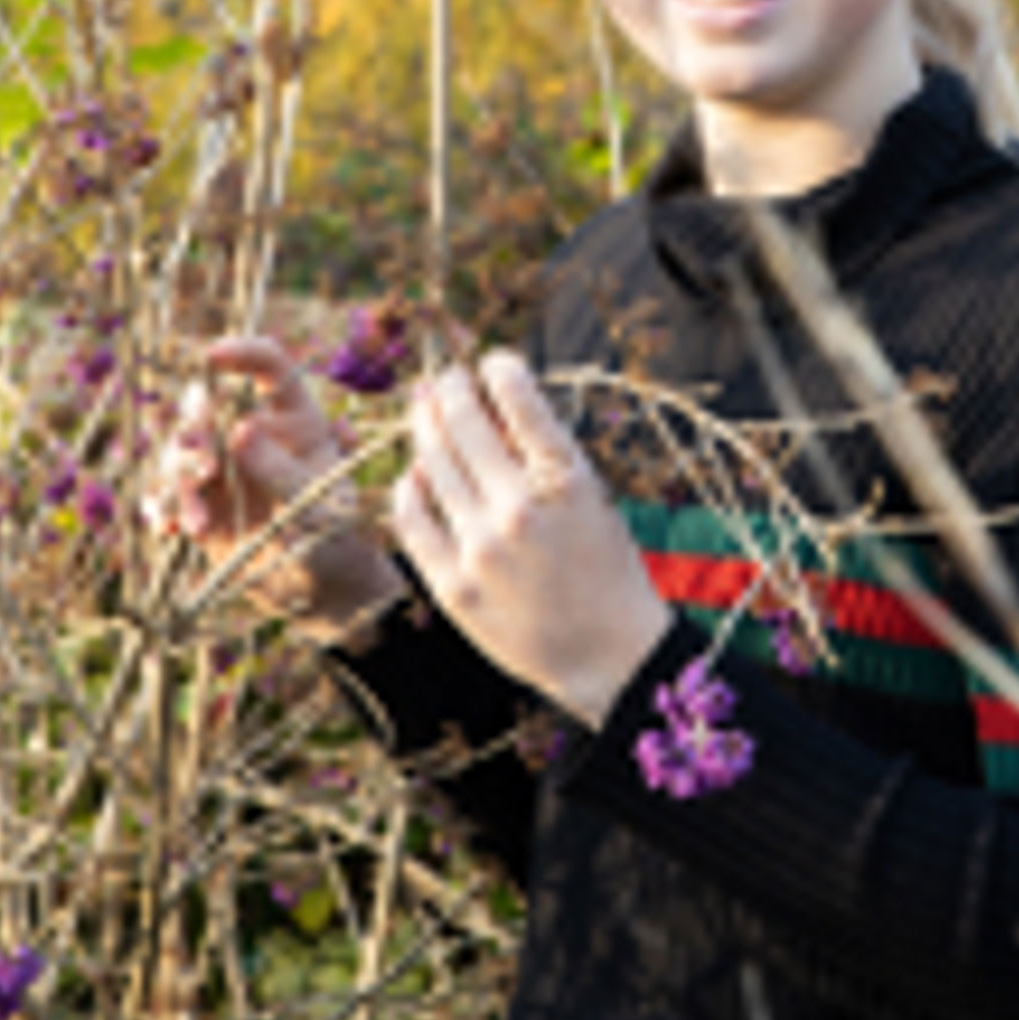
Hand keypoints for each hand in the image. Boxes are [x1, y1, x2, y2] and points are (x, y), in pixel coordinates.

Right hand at [145, 335, 402, 635]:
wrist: (315, 590)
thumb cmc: (333, 539)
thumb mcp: (317, 507)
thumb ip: (279, 469)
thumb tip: (239, 427)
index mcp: (294, 419)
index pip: (269, 367)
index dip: (241, 353)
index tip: (211, 356)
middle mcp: (251, 433)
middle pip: (205, 406)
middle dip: (194, 429)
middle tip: (205, 467)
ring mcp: (221, 467)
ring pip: (178, 449)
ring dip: (178, 479)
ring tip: (195, 523)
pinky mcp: (198, 500)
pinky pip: (164, 490)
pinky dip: (159, 505)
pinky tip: (166, 528)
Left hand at [394, 350, 670, 727]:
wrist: (609, 657)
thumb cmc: (606, 569)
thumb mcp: (593, 497)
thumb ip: (545, 452)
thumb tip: (491, 399)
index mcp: (565, 481)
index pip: (519, 398)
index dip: (498, 368)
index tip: (492, 362)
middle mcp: (519, 509)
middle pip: (463, 423)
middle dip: (451, 388)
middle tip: (446, 377)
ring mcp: (481, 549)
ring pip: (431, 463)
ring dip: (426, 426)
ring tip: (426, 409)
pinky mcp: (452, 586)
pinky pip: (411, 520)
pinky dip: (409, 487)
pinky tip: (415, 473)